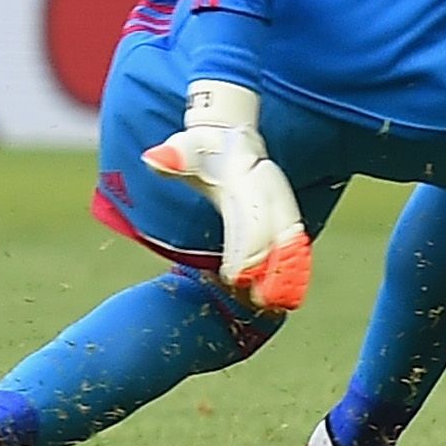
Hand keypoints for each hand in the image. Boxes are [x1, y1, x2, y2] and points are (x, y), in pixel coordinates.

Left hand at [143, 80, 311, 312]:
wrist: (230, 141)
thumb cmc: (205, 149)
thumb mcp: (188, 149)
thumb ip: (175, 158)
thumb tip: (154, 159)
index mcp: (249, 179)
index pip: (252, 218)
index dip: (247, 250)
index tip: (234, 276)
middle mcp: (269, 195)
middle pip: (276, 235)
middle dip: (268, 268)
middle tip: (258, 299)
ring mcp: (278, 207)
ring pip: (289, 243)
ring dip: (286, 273)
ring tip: (275, 303)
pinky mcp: (280, 220)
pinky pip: (290, 246)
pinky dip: (292, 269)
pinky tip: (285, 295)